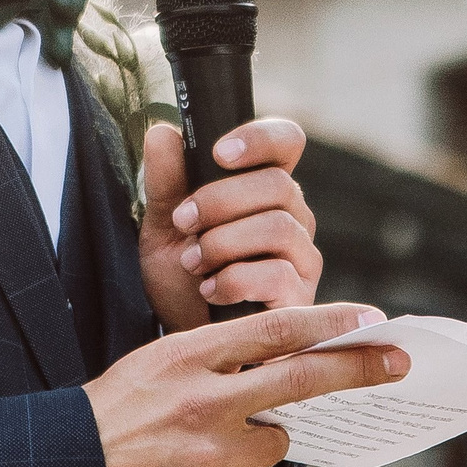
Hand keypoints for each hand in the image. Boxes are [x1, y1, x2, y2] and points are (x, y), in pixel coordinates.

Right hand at [83, 302, 406, 466]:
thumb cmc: (108, 416)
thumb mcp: (154, 366)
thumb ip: (216, 362)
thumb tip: (285, 368)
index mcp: (186, 357)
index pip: (275, 331)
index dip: (330, 324)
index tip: (372, 318)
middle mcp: (204, 403)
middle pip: (302, 382)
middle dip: (358, 369)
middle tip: (399, 364)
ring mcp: (210, 455)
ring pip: (272, 442)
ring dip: (255, 440)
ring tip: (197, 444)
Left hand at [138, 119, 320, 331]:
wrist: (183, 334)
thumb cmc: (181, 276)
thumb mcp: (163, 225)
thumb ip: (165, 181)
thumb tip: (163, 133)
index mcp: (265, 187)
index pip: (286, 141)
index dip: (260, 137)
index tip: (219, 153)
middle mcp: (294, 216)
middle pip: (277, 183)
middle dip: (220, 200)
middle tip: (183, 222)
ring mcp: (303, 257)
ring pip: (278, 226)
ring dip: (223, 242)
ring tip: (191, 262)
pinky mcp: (301, 297)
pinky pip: (276, 274)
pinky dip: (232, 280)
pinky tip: (209, 290)